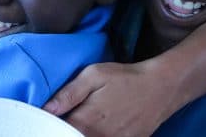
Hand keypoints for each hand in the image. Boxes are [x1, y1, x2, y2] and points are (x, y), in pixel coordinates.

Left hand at [44, 61, 175, 136]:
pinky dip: (96, 135)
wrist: (161, 88)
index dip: (48, 126)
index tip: (44, 120)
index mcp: (87, 120)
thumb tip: (45, 109)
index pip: (57, 131)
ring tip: (80, 121)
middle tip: (62, 120)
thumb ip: (68, 93)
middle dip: (64, 131)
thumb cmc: (125, 78)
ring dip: (79, 133)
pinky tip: (95, 127)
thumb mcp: (94, 75)